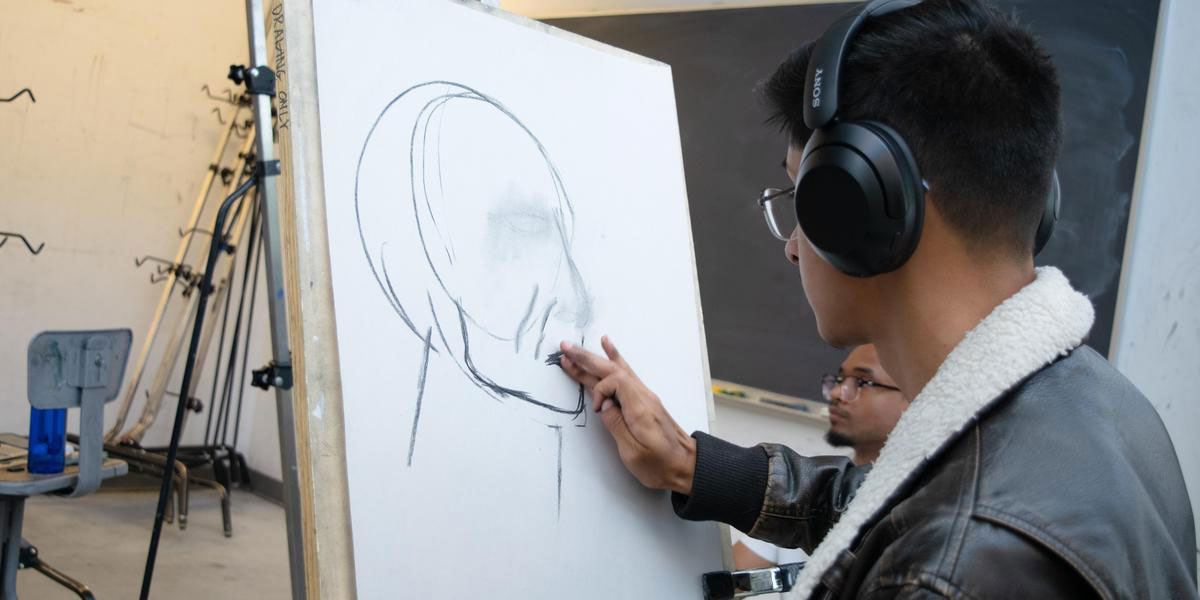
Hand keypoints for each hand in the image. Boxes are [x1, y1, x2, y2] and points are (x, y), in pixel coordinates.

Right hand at [558, 336, 696, 494]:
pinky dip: (613, 360)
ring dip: (594, 359)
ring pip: (617, 370)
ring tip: (576, 348)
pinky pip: (626, 374)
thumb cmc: (661, 465)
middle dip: (586, 358)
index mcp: (640, 409)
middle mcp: (644, 397)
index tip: (598, 410)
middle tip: (564, 347)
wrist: (687, 466)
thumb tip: (603, 405)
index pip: (615, 382)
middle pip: (612, 370)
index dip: (599, 391)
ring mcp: (645, 397)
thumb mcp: (634, 452)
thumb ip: (616, 425)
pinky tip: (607, 347)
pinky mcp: (645, 401)